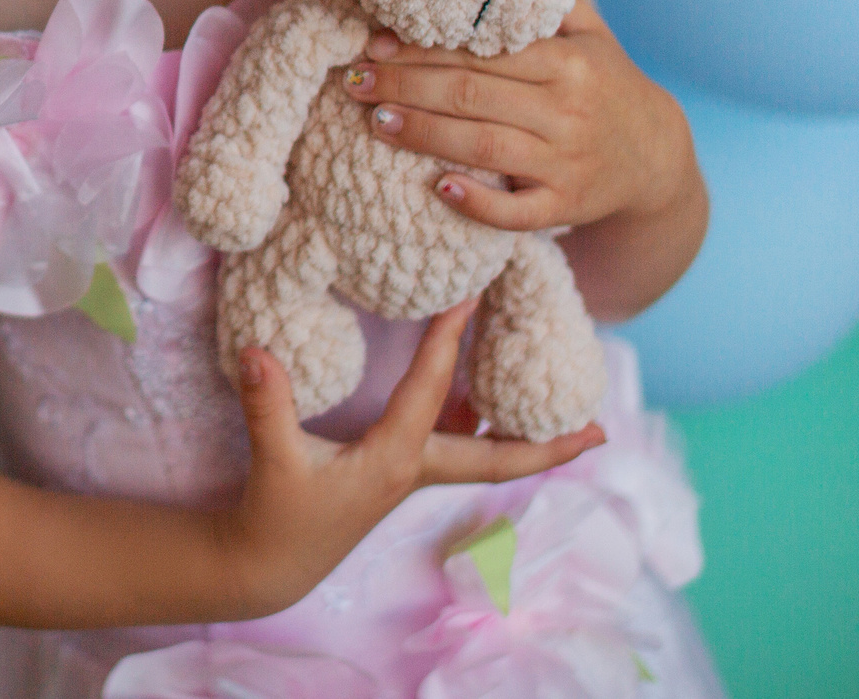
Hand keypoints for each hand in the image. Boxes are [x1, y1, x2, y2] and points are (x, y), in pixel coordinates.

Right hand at [216, 301, 602, 616]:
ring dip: (523, 434)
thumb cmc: (277, 516)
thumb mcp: (274, 460)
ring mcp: (411, 475)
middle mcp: (416, 469)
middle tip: (601, 432)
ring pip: (484, 452)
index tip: (472, 295)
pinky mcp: (397, 475)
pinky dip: (479, 425)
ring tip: (564, 411)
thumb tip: (257, 351)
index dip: (449, 339)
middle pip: (500, 457)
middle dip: (550, 445)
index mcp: (394, 460)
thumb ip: (268, 405)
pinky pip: (456, 447)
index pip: (432, 391)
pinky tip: (485, 401)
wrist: (269, 564)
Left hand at [338, 0, 696, 233]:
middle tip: (355, 81)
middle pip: (470, 95)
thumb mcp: (592, 36)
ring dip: (423, 134)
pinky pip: (516, 211)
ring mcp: (566, 161)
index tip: (373, 44)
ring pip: (483, 146)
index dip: (422, 49)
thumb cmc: (607, 86)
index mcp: (567, 62)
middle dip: (405, 86)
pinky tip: (438, 188)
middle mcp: (567, 109)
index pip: (481, 52)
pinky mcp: (566, 205)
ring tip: (376, 121)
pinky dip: (477, 202)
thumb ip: (547, 2)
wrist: (659, 157)